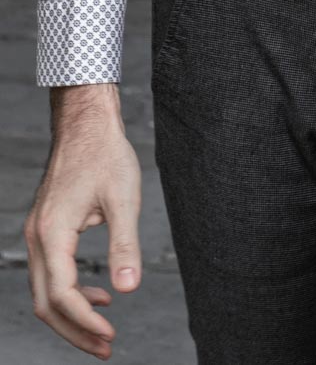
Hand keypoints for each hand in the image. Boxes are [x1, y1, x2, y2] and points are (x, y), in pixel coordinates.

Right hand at [24, 85, 141, 359]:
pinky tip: (100, 295)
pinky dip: (71, 293)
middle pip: (46, 302)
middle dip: (75, 330)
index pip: (61, 294)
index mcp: (52, 233)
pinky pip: (49, 274)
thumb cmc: (105, 154)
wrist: (86, 123)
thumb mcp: (123, 197)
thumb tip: (129, 287)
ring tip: (104, 332)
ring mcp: (37, 234)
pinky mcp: (46, 230)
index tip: (109, 338)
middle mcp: (37, 238)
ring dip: (72, 315)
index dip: (83, 322)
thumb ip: (125, 243)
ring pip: (44, 291)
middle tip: (106, 348)